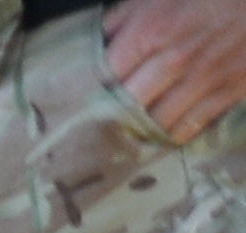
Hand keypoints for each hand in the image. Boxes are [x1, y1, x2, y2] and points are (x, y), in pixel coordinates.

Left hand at [106, 0, 245, 143]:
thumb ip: (126, 16)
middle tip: (104, 120)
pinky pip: (193, 125)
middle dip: (113, 114)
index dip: (92, 87)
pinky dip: (175, 132)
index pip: (106, 75)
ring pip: (158, 121)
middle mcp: (175, 59)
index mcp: (153, 29)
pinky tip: (166, 131)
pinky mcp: (233, 88)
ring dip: (143, 128)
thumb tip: (97, 41)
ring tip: (133, 129)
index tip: (84, 96)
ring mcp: (205, 77)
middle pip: (128, 104)